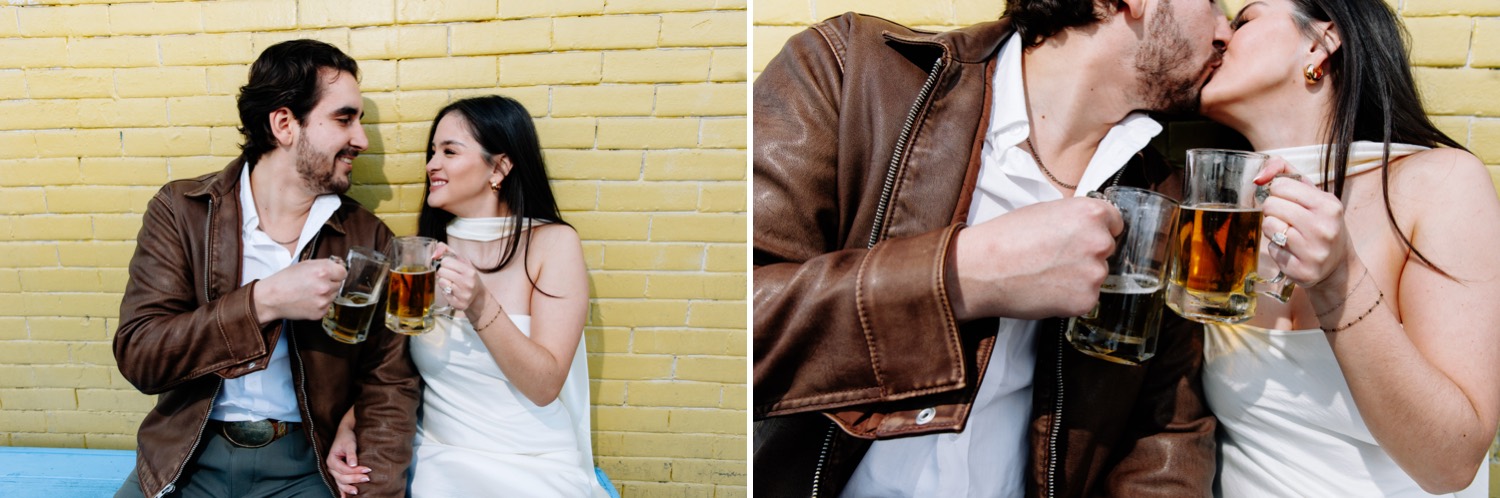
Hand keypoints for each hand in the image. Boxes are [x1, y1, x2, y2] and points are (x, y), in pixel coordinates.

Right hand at [253, 259, 345, 322]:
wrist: (271, 298)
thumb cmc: (285, 280)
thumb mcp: (305, 264)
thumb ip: (324, 264)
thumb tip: (338, 266)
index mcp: (323, 271)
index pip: (343, 272)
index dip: (336, 272)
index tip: (330, 274)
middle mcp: (325, 286)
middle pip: (339, 284)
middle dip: (330, 283)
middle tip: (313, 283)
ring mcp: (323, 301)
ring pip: (333, 295)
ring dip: (325, 294)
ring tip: (309, 292)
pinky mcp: (320, 312)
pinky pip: (327, 306)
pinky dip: (320, 304)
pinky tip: (308, 300)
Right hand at [326, 411, 369, 495]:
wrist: (344, 433)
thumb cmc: (347, 437)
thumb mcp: (349, 443)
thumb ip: (351, 454)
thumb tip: (353, 465)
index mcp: (331, 460)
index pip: (344, 469)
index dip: (355, 471)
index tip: (368, 469)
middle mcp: (331, 467)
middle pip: (342, 477)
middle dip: (355, 479)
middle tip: (367, 478)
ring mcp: (334, 471)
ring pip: (340, 483)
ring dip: (348, 488)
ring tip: (358, 491)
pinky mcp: (338, 473)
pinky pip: (339, 484)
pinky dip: (342, 491)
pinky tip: (345, 497)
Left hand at [432, 243, 488, 312]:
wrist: (477, 295)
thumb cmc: (467, 276)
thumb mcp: (461, 260)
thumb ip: (446, 250)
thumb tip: (434, 254)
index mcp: (469, 271)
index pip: (446, 261)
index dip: (445, 263)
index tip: (449, 266)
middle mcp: (468, 283)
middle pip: (441, 272)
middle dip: (442, 272)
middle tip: (449, 275)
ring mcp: (464, 295)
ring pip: (441, 282)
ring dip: (443, 282)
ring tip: (450, 283)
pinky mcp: (459, 304)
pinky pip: (443, 293)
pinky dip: (445, 291)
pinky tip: (452, 291)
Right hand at [951, 196, 1121, 319]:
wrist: (982, 269)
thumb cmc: (1006, 237)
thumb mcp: (1046, 211)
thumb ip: (1075, 219)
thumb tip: (1088, 228)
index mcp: (1091, 213)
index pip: (1115, 222)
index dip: (1097, 229)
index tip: (1082, 237)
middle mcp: (1099, 242)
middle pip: (1107, 250)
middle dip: (1087, 254)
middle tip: (1056, 258)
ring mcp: (1094, 273)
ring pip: (1096, 275)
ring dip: (1078, 277)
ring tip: (1047, 275)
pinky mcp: (1086, 300)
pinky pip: (1086, 298)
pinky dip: (1070, 297)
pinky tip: (1047, 289)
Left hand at [1255, 157, 1354, 286]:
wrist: (1337, 265)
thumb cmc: (1320, 222)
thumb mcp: (1313, 194)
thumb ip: (1286, 173)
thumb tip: (1258, 176)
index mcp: (1328, 205)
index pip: (1281, 185)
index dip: (1278, 191)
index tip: (1288, 199)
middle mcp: (1323, 228)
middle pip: (1271, 205)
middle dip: (1273, 210)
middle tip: (1287, 218)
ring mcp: (1314, 251)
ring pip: (1268, 225)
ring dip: (1272, 228)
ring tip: (1289, 233)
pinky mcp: (1302, 270)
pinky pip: (1271, 249)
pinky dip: (1276, 248)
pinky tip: (1292, 250)